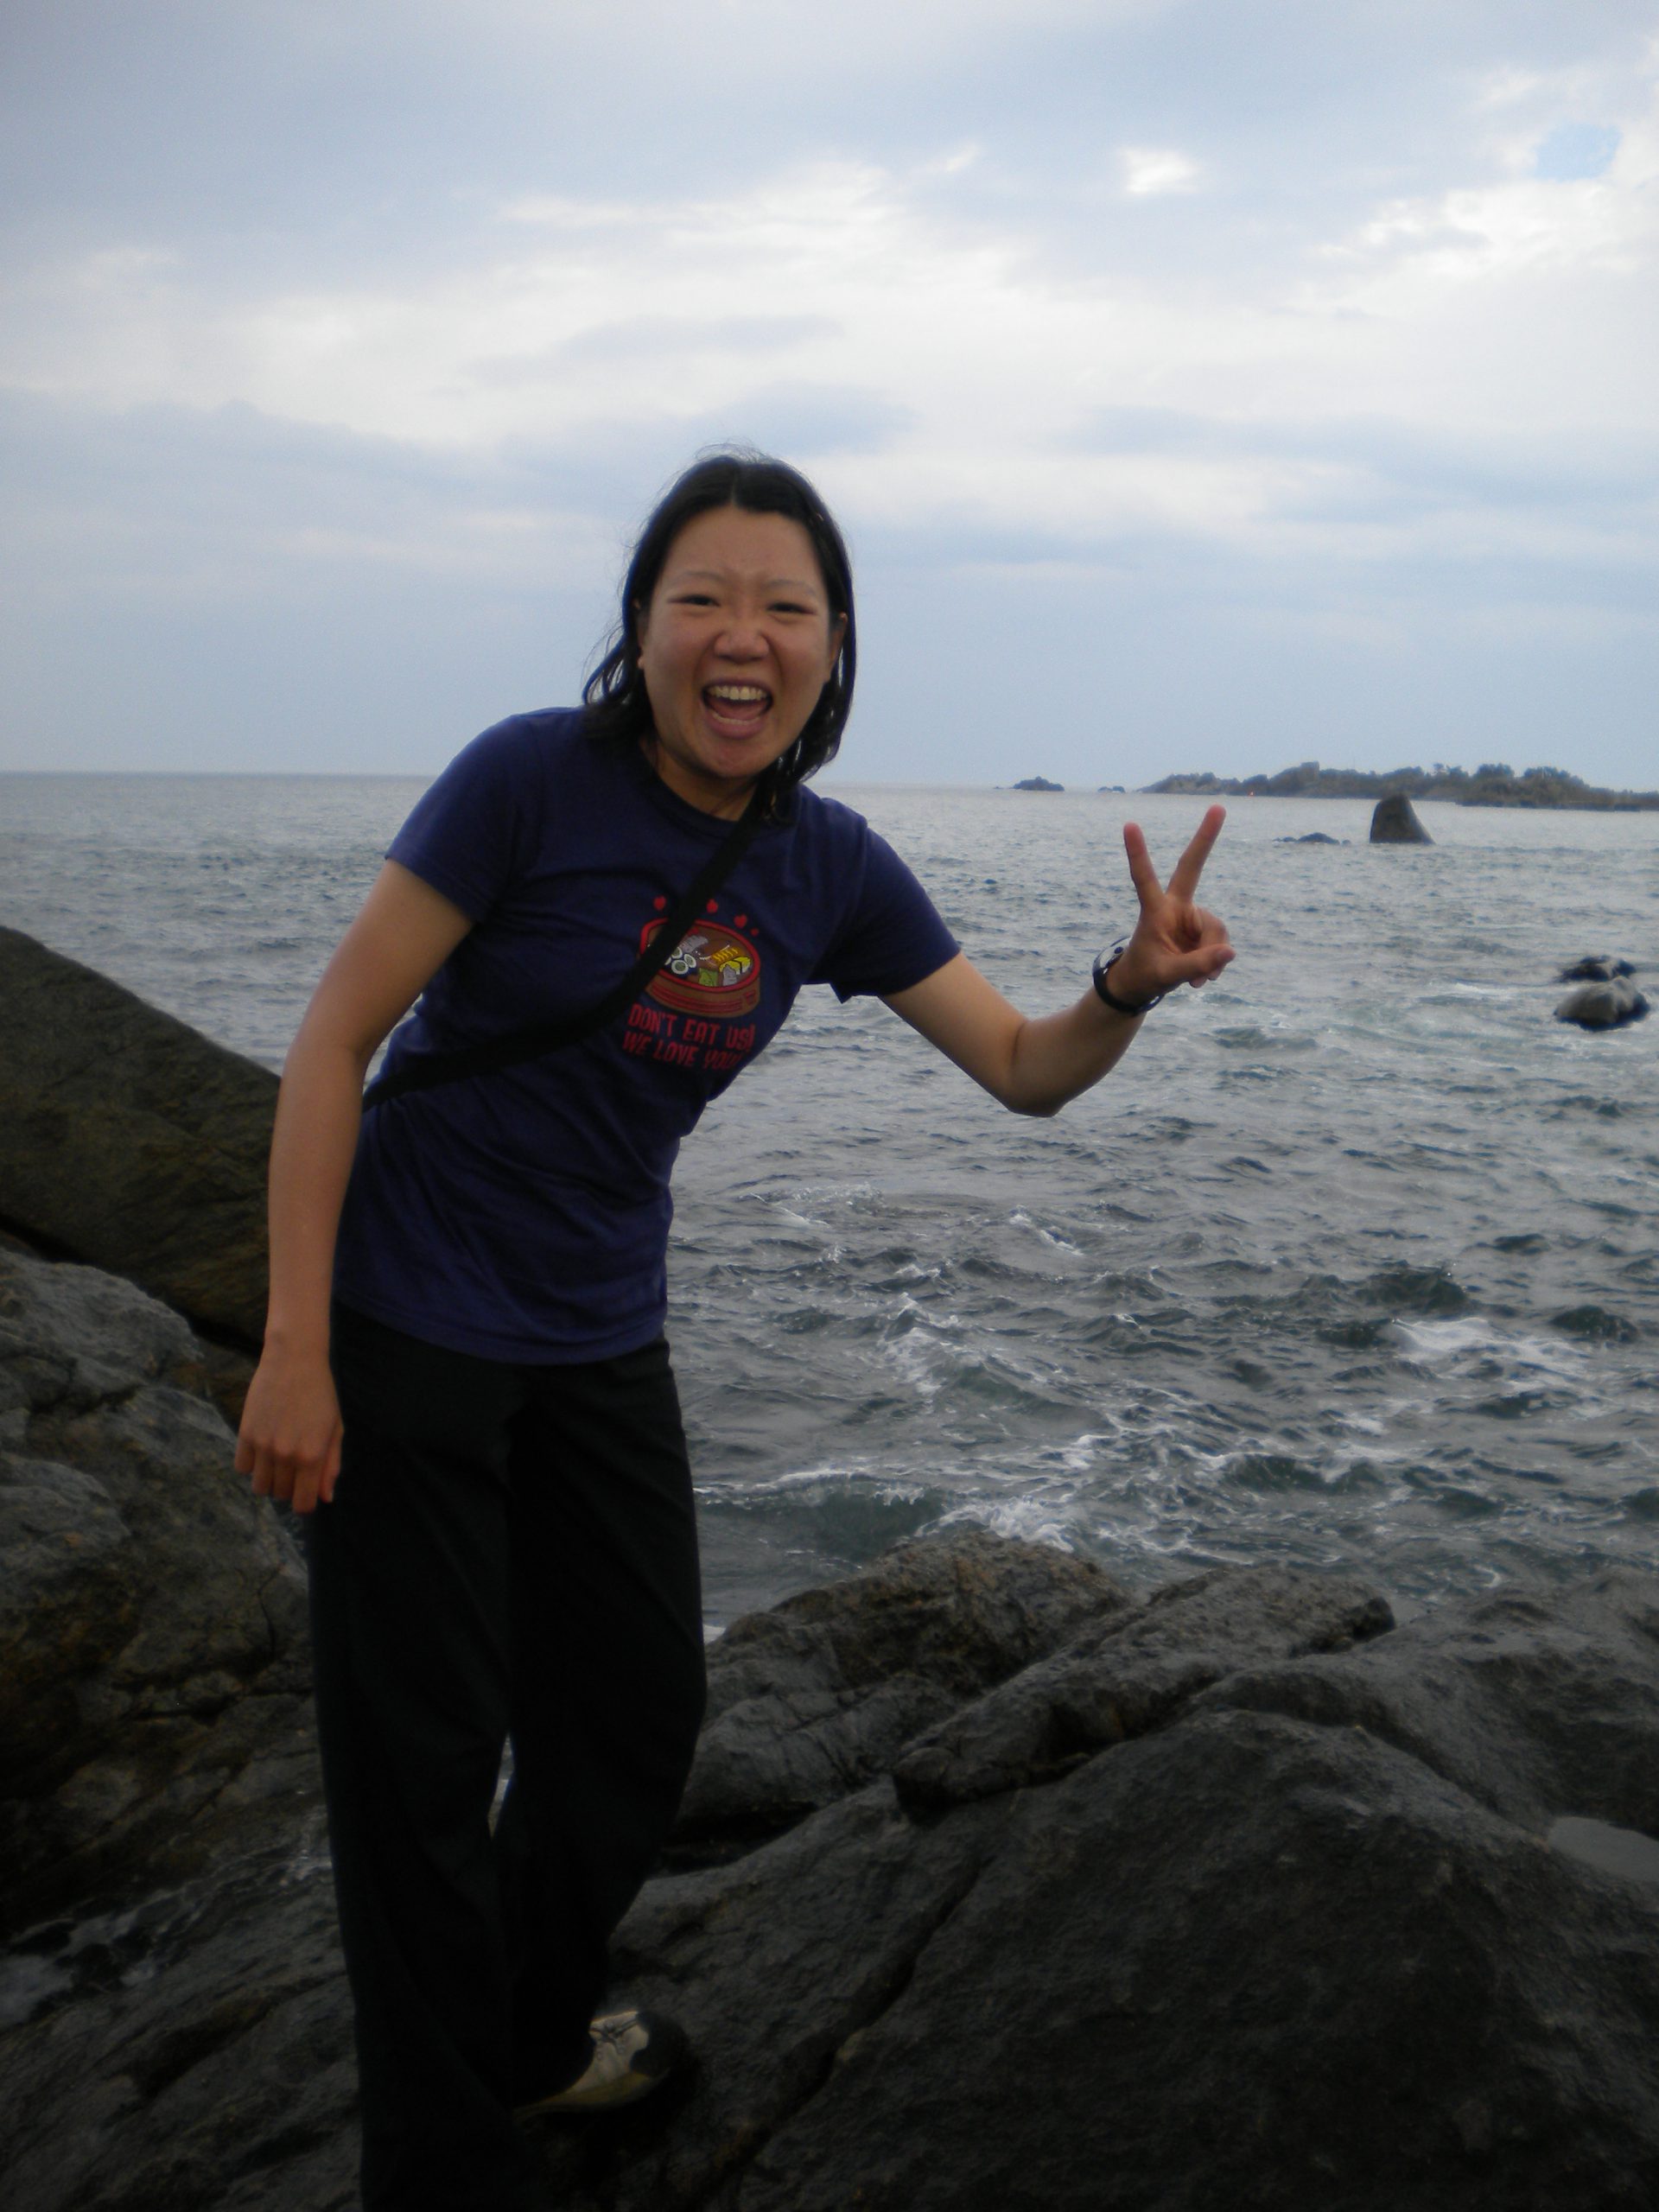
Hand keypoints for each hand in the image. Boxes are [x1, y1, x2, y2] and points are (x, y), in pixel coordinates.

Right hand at [235, 1343, 342, 1515]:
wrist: (294, 1360)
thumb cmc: (321, 1393)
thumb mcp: (335, 1428)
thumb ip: (331, 1465)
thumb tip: (325, 1497)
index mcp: (312, 1456)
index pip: (303, 1502)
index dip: (305, 1504)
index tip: (306, 1495)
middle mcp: (286, 1455)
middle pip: (281, 1495)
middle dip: (289, 1488)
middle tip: (296, 1468)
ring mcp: (263, 1445)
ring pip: (260, 1486)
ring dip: (269, 1480)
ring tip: (278, 1461)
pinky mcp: (245, 1434)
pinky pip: (242, 1467)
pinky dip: (251, 1465)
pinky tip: (262, 1449)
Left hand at [1108, 805, 1232, 1007]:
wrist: (1146, 984)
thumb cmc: (1146, 974)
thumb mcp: (1167, 975)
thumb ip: (1196, 965)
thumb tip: (1230, 952)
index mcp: (1154, 911)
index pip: (1144, 878)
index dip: (1138, 853)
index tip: (1129, 825)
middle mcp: (1175, 907)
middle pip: (1192, 867)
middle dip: (1205, 838)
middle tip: (1219, 807)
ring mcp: (1192, 917)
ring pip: (1216, 930)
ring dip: (1212, 957)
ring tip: (1199, 980)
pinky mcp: (1205, 930)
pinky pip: (1221, 944)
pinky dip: (1216, 962)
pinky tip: (1204, 978)